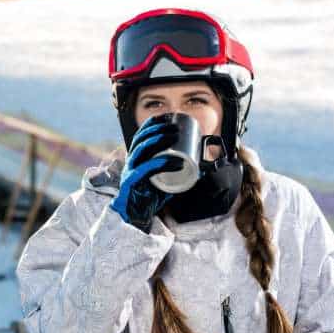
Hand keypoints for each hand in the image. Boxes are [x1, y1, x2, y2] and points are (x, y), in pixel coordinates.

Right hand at [109, 115, 183, 231]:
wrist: (137, 215)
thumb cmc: (152, 194)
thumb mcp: (166, 177)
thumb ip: (178, 169)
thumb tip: (202, 162)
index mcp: (136, 156)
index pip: (141, 134)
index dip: (153, 123)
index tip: (168, 117)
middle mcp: (131, 161)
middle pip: (142, 138)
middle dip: (159, 129)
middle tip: (176, 127)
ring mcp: (130, 171)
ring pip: (142, 150)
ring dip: (158, 140)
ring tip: (174, 135)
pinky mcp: (133, 183)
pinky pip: (146, 170)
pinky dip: (160, 164)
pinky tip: (173, 160)